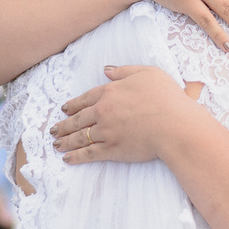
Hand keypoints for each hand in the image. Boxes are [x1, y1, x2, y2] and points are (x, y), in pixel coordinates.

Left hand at [51, 65, 197, 163]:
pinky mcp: (112, 150)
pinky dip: (76, 157)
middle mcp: (103, 111)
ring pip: (79, 137)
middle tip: (54, 129)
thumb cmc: (166, 97)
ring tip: (55, 143)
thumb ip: (124, 70)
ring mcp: (106, 131)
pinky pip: (89, 154)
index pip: (86, 98)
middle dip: (64, 124)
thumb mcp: (147, 73)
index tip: (64, 109)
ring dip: (65, 141)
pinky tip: (67, 159)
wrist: (175, 125)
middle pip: (78, 118)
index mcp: (110, 91)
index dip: (73, 104)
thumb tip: (106, 70)